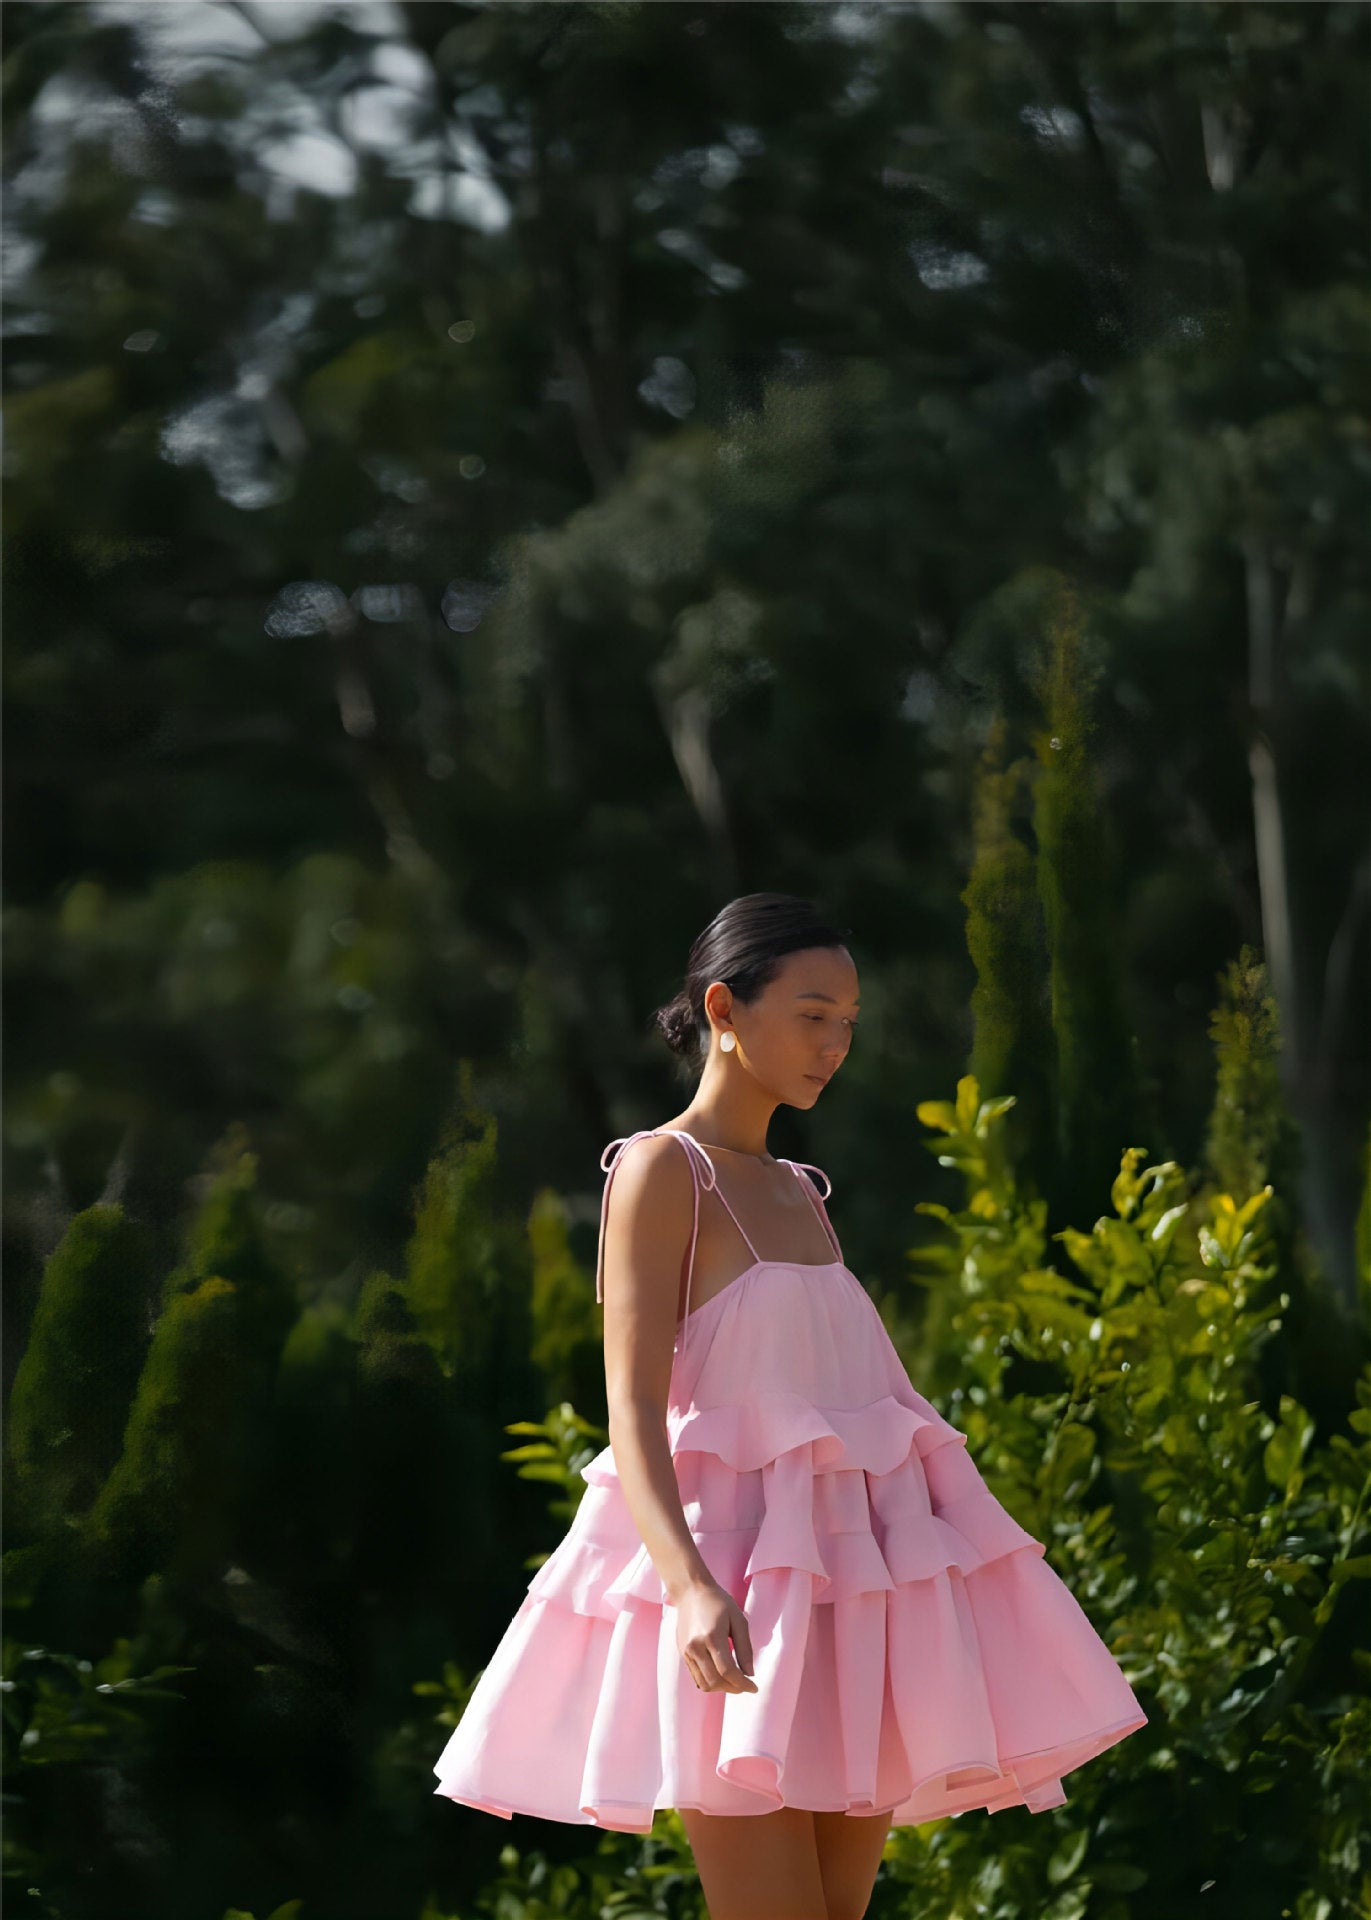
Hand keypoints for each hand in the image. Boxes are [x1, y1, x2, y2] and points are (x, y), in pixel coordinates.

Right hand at [674, 1578, 757, 1692]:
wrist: (691, 1591)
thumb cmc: (718, 1602)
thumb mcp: (738, 1620)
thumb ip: (745, 1648)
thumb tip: (750, 1673)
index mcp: (712, 1637)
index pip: (728, 1671)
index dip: (743, 1684)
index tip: (754, 1687)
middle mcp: (696, 1647)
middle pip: (716, 1681)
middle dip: (734, 1688)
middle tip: (745, 1685)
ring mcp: (687, 1652)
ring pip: (704, 1684)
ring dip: (722, 1688)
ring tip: (734, 1681)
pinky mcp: (683, 1654)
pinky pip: (697, 1677)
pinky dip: (711, 1682)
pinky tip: (721, 1675)